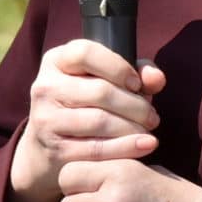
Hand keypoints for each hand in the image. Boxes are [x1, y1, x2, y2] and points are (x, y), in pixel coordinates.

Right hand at [8, 40, 165, 201]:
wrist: (49, 148)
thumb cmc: (86, 105)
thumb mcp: (105, 80)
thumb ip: (136, 73)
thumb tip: (156, 79)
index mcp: (56, 61)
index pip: (85, 53)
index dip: (117, 67)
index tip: (136, 84)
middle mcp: (45, 86)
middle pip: (100, 91)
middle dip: (135, 105)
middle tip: (152, 117)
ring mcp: (45, 118)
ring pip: (100, 121)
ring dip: (133, 128)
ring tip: (148, 132)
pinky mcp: (54, 149)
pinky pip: (97, 148)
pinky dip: (126, 148)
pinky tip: (143, 146)